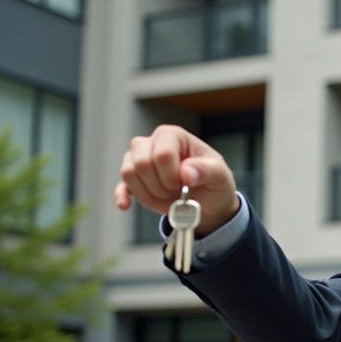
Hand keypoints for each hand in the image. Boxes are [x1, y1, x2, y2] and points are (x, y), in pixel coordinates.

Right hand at [115, 125, 239, 236]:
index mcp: (173, 136)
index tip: (185, 183)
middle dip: (160, 185)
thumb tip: (185, 173)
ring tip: (166, 194)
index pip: (162, 154)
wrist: (208, 202)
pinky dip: (122, 197)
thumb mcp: (220, 176)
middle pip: (141, 162)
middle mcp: (151, 143)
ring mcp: (139, 160)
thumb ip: (207, 171)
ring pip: (128, 173)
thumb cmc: (213, 182)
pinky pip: (120, 186)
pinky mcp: (134, 181)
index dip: (172, 175)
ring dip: (148, 192)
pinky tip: (126, 205)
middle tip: (175, 190)